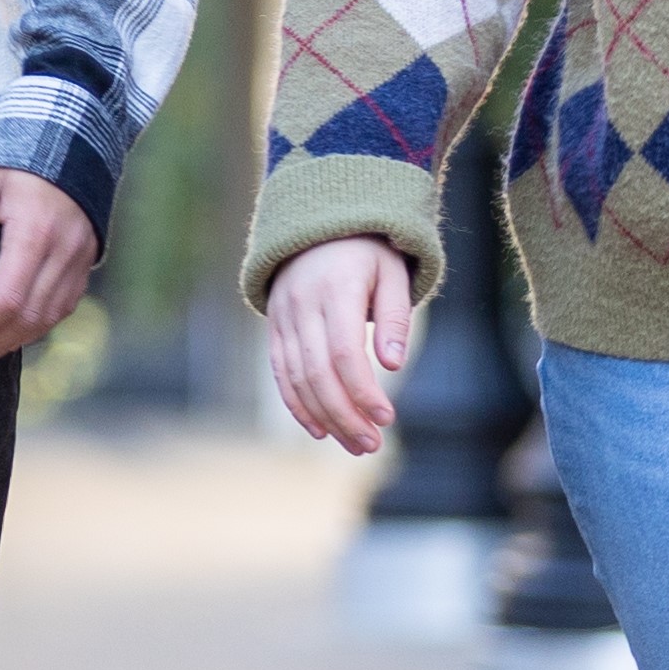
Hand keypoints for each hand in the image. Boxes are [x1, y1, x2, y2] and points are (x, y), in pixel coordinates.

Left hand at [0, 165, 96, 373]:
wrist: (71, 137)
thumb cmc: (17, 156)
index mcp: (35, 232)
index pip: (7, 298)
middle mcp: (64, 252)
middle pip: (27, 316)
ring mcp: (80, 259)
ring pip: (47, 317)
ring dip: (9, 342)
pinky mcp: (85, 261)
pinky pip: (62, 307)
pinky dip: (33, 327)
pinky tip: (7, 335)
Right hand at [263, 235, 419, 454]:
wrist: (316, 225)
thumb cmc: (366, 252)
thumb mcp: (392, 273)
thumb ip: (394, 318)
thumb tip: (393, 365)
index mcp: (335, 289)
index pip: (344, 352)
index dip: (363, 391)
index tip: (386, 418)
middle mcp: (302, 305)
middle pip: (318, 372)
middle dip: (345, 414)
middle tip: (371, 444)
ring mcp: (283, 317)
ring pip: (296, 377)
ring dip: (324, 416)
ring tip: (354, 444)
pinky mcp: (274, 328)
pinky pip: (280, 372)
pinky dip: (297, 404)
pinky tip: (319, 429)